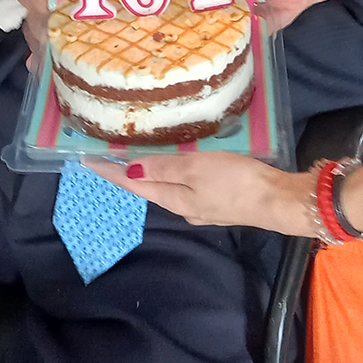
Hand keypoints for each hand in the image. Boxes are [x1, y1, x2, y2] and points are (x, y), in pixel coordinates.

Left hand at [85, 153, 317, 236]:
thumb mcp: (194, 169)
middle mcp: (182, 206)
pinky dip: (172, 173)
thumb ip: (162, 170)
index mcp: (173, 199)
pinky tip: (176, 166)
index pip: (132, 184)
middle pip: (147, 188)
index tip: (85, 160)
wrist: (277, 200)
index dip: (109, 172)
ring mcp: (202, 206)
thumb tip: (129, 173)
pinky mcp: (219, 200)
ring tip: (134, 157)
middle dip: (126, 173)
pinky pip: (186, 185)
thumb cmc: (234, 181)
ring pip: (167, 187)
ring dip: (149, 173)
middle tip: (106, 155)